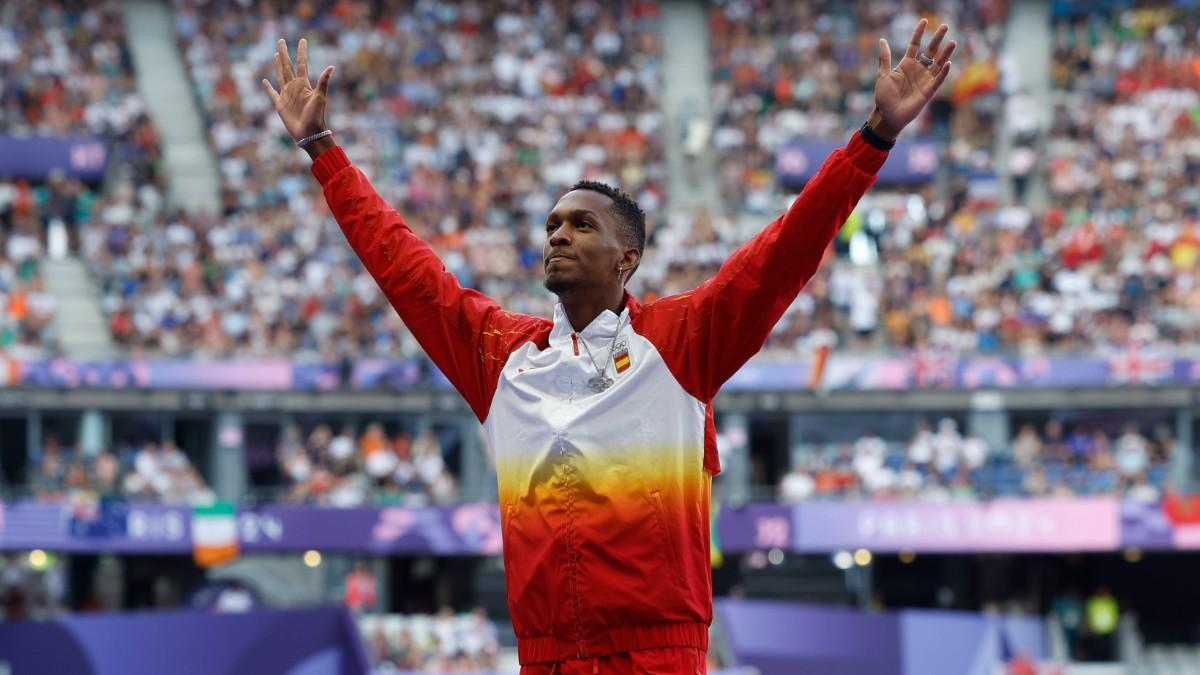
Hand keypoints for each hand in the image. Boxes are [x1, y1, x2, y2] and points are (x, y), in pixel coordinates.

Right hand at [261, 38, 334, 145]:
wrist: (309, 133)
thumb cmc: (316, 116)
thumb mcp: (320, 97)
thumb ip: (323, 81)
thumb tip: (331, 66)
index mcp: (304, 84)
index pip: (302, 64)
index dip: (301, 52)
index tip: (302, 40)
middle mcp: (295, 87)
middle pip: (288, 66)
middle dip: (285, 54)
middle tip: (281, 40)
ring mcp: (287, 95)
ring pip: (280, 75)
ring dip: (278, 65)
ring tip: (277, 54)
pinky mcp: (280, 105)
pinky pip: (272, 93)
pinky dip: (268, 87)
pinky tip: (265, 81)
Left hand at [871, 19, 955, 139]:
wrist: (887, 115)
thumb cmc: (883, 97)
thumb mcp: (882, 75)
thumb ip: (885, 57)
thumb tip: (882, 40)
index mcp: (906, 64)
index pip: (915, 45)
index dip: (919, 33)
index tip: (924, 21)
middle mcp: (918, 70)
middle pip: (930, 51)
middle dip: (937, 39)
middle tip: (945, 26)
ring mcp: (924, 80)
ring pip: (938, 63)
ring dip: (945, 53)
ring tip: (952, 42)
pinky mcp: (929, 91)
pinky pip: (938, 80)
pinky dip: (943, 72)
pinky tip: (948, 63)